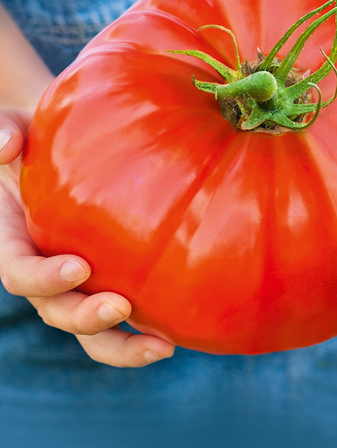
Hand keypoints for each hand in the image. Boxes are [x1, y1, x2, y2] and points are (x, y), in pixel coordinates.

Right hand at [0, 108, 174, 365]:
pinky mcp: (110, 282)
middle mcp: (45, 272)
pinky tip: (179, 331)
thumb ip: (4, 134)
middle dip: (85, 317)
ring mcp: (78, 283)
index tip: (78, 266)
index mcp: (16, 243)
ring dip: (123, 343)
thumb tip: (5, 146)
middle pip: (57, 312)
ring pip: (92, 331)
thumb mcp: (15, 130)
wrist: (64, 154)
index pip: (20, 272)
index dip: (43, 277)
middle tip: (120, 307)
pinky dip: (145, 330)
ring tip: (162, 346)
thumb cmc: (38, 141)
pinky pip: (124, 316)